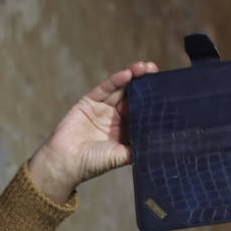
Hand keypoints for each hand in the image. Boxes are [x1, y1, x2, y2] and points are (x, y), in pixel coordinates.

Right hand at [27, 61, 157, 202]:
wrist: (65, 162)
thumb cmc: (92, 163)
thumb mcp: (120, 157)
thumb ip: (138, 149)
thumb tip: (162, 147)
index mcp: (126, 131)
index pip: (143, 111)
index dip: (153, 100)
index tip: (165, 90)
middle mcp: (116, 118)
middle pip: (133, 96)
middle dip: (144, 83)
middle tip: (155, 70)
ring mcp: (103, 109)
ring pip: (120, 89)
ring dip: (132, 77)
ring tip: (144, 68)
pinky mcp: (89, 102)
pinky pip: (104, 89)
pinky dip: (115, 80)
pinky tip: (126, 74)